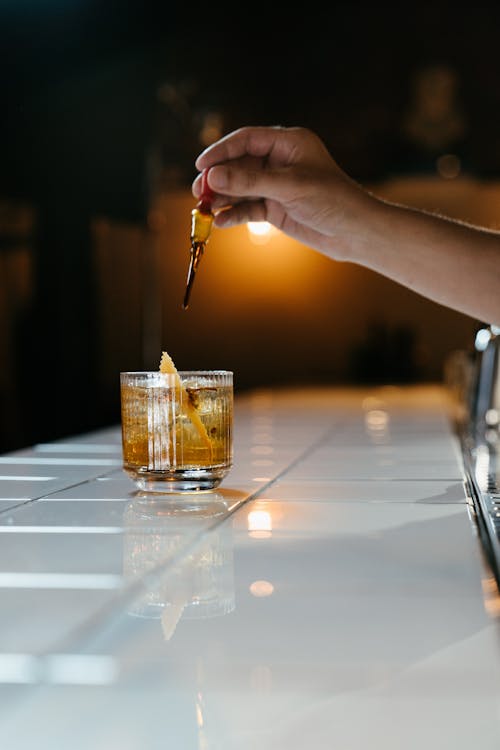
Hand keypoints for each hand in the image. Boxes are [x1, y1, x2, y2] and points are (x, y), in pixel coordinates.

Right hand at [193, 125, 371, 259]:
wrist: (355, 232)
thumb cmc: (332, 200)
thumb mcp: (290, 187)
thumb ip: (250, 181)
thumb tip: (214, 176)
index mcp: (288, 143)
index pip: (246, 140)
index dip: (221, 151)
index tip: (201, 165)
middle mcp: (280, 161)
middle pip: (238, 165)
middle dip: (218, 178)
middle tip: (198, 192)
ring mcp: (276, 185)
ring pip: (241, 188)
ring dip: (223, 198)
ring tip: (203, 209)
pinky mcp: (275, 208)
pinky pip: (248, 208)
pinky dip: (234, 214)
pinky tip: (221, 222)